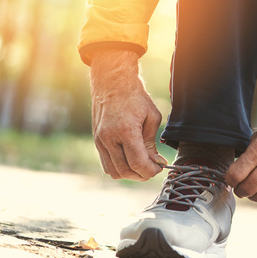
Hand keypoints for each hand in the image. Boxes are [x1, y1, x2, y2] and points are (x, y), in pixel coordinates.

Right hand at [89, 50, 166, 180]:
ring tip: (142, 165)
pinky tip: (130, 159)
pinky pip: (106, 164)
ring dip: (129, 173)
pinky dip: (119, 167)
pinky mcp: (96, 141)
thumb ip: (152, 142)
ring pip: (113, 171)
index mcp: (125, 131)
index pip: (137, 163)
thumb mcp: (151, 117)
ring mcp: (100, 141)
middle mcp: (109, 138)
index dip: (150, 171)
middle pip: (125, 171)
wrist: (112, 83)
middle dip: (141, 175)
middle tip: (153, 168)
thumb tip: (156, 162)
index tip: (159, 168)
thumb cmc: (135, 97)